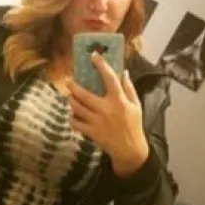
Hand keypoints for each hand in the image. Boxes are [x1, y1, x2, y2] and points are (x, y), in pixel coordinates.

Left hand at [68, 53, 148, 176]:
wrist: (129, 149)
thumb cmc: (133, 125)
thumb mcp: (136, 105)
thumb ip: (129, 88)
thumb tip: (124, 72)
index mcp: (119, 100)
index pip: (109, 78)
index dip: (101, 65)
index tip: (93, 55)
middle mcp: (106, 109)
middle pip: (84, 94)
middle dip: (73, 86)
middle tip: (68, 80)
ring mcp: (97, 121)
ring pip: (77, 108)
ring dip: (71, 100)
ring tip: (69, 96)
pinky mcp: (91, 132)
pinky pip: (76, 123)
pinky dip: (72, 118)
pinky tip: (73, 114)